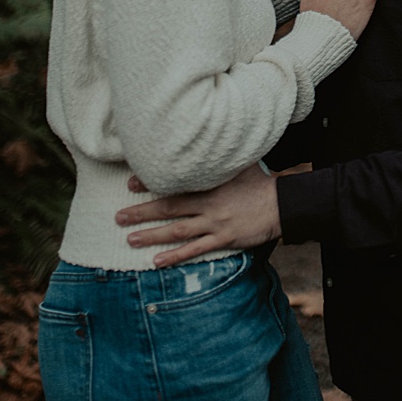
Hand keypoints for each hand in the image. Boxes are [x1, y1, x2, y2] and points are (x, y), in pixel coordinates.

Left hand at [115, 162, 279, 266]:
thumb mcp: (241, 164)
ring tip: (130, 240)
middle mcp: (209, 205)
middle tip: (118, 216)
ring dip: (152, 236)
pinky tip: (157, 262)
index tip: (130, 184)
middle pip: (169, 208)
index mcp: (211, 185)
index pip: (175, 184)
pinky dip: (175, 256)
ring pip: (177, 231)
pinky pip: (195, 250)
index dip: (151, 183)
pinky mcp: (224, 239)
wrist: (283, 204)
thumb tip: (208, 139)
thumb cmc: (261, 183)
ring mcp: (215, 224)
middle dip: (142, 213)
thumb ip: (221, 157)